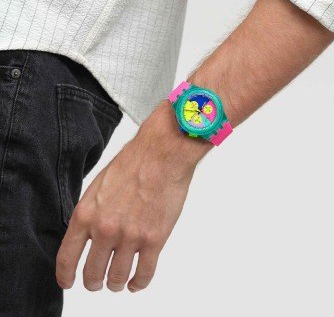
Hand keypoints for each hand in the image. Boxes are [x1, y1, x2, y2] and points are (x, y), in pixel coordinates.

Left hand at [55, 101, 210, 291]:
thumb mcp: (99, 185)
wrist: (162, 153)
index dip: (66, 276)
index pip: (67, 257)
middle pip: (92, 274)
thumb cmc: (134, 162)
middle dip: (94, 282)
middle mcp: (105, 229)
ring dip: (116, 284)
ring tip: (118, 281)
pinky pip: (144, 275)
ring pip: (117, 279)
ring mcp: (130, 236)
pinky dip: (138, 283)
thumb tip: (90, 235)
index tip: (69, 282)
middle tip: (98, 282)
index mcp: (86, 214)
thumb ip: (91, 213)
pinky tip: (137, 282)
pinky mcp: (154, 239)